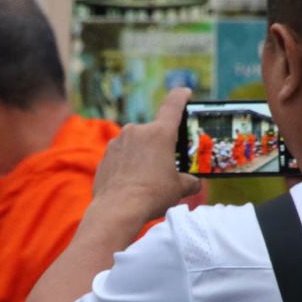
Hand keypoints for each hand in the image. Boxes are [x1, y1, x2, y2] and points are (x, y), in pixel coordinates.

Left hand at [93, 87, 201, 221]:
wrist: (117, 209)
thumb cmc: (152, 195)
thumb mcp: (179, 189)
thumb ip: (189, 181)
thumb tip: (195, 183)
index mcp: (159, 133)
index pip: (173, 105)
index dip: (181, 96)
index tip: (185, 92)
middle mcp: (137, 131)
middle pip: (154, 132)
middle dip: (160, 146)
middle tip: (165, 166)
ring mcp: (118, 142)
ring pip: (136, 145)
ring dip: (143, 156)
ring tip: (147, 180)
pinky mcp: (106, 155)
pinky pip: (122, 156)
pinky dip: (128, 165)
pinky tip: (131, 183)